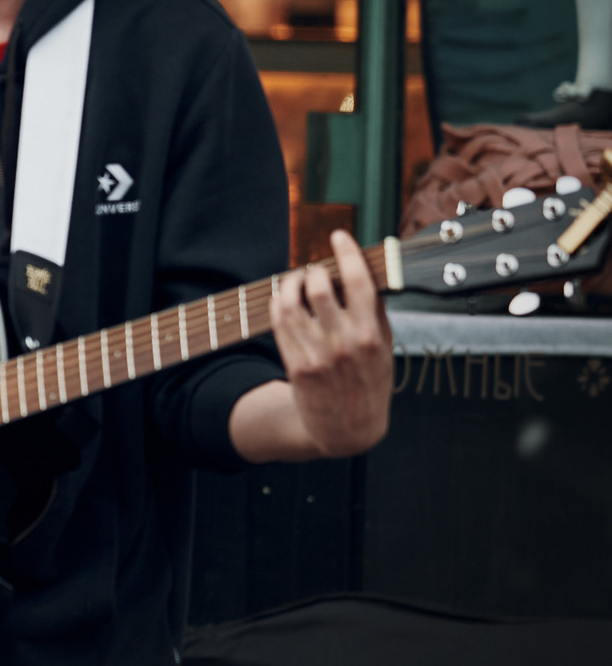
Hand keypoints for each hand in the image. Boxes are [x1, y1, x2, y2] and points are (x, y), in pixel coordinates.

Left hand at [271, 230, 393, 455]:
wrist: (348, 429)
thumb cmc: (369, 383)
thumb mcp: (386, 349)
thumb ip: (375, 313)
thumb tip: (365, 272)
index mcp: (371, 336)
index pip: (359, 283)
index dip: (346, 253)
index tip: (338, 236)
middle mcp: (343, 344)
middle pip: (320, 288)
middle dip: (315, 270)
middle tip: (316, 269)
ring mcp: (316, 354)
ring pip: (292, 302)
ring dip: (292, 282)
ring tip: (298, 280)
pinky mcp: (295, 363)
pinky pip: (279, 321)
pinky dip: (280, 302)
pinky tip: (286, 299)